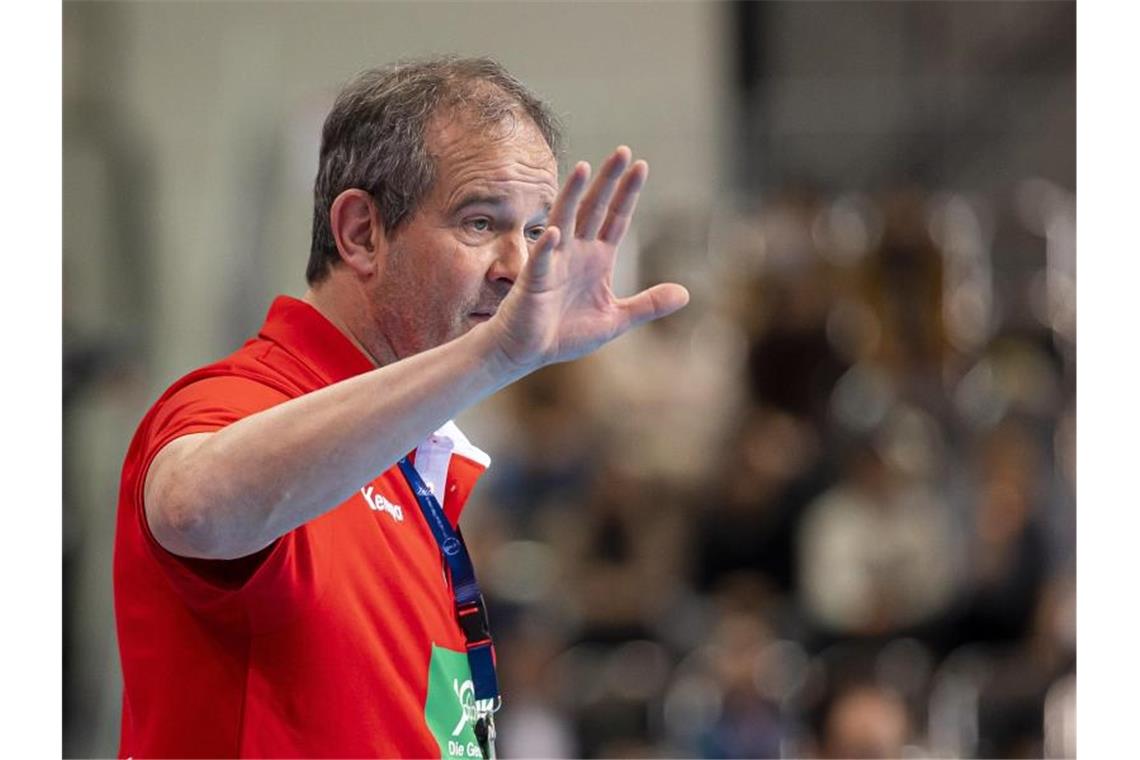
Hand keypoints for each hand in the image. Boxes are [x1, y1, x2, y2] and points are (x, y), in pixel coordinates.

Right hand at [488, 146, 689, 371]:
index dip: (628, 194)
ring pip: (564, 221)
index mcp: (597, 259)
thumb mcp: (616, 320)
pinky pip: (540, 261)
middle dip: (607, 181)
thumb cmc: (566, 333)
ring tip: (583, 168)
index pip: (616, 218)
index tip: (641, 165)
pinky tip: (556, 232)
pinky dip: (547, 247)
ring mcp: (553, 263)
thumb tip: (686, 294)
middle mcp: (575, 252)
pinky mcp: (534, 282)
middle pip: (594, 209)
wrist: (528, 352)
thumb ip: (649, 305)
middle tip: (622, 152)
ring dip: (573, 196)